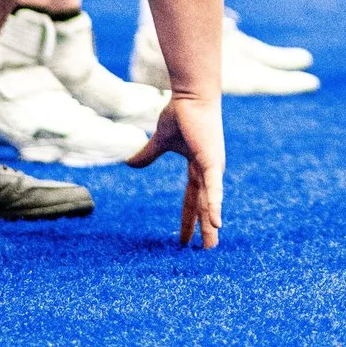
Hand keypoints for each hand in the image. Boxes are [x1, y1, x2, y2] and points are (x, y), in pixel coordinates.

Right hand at [127, 95, 224, 248]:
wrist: (191, 95)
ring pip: (211, 202)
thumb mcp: (160, 141)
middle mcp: (209, 169)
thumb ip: (147, 154)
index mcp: (198, 166)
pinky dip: (214, 205)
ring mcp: (213, 166)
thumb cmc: (180, 112)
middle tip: (208, 251)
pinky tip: (216, 223)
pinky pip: (212, 189)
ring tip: (211, 247)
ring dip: (210, 225)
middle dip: (205, 229)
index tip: (186, 238)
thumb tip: (129, 164)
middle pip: (205, 206)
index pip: (193, 198)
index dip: (189, 218)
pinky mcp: (212, 161)